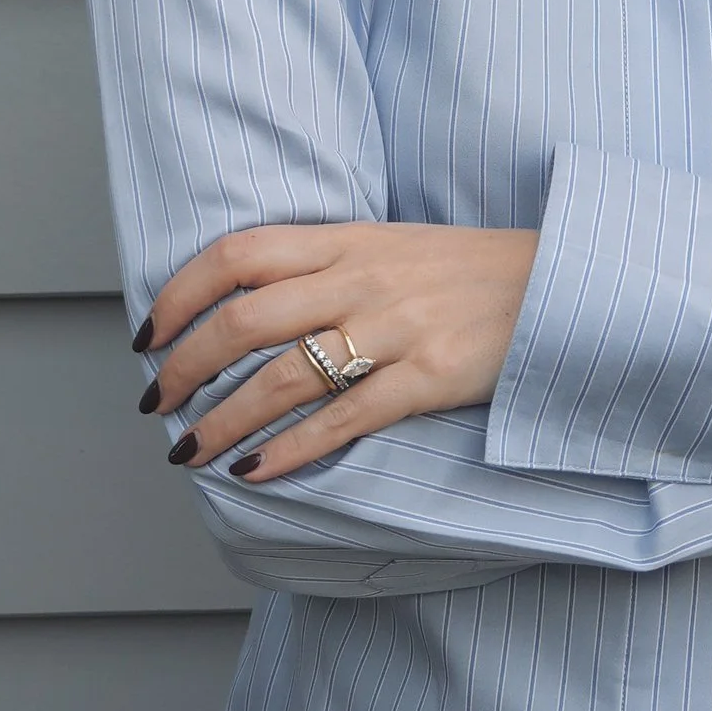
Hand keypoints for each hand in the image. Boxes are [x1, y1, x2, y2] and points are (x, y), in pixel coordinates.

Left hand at [134, 221, 538, 484]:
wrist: (563, 283)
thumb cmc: (471, 271)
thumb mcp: (392, 244)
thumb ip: (324, 265)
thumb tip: (245, 304)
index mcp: (347, 239)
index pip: (237, 255)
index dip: (179, 295)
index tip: (148, 335)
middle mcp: (362, 279)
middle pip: (243, 320)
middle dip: (184, 368)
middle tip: (157, 405)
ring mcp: (395, 329)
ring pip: (283, 377)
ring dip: (223, 421)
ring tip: (191, 452)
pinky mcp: (429, 377)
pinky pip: (344, 419)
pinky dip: (292, 449)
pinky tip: (256, 471)